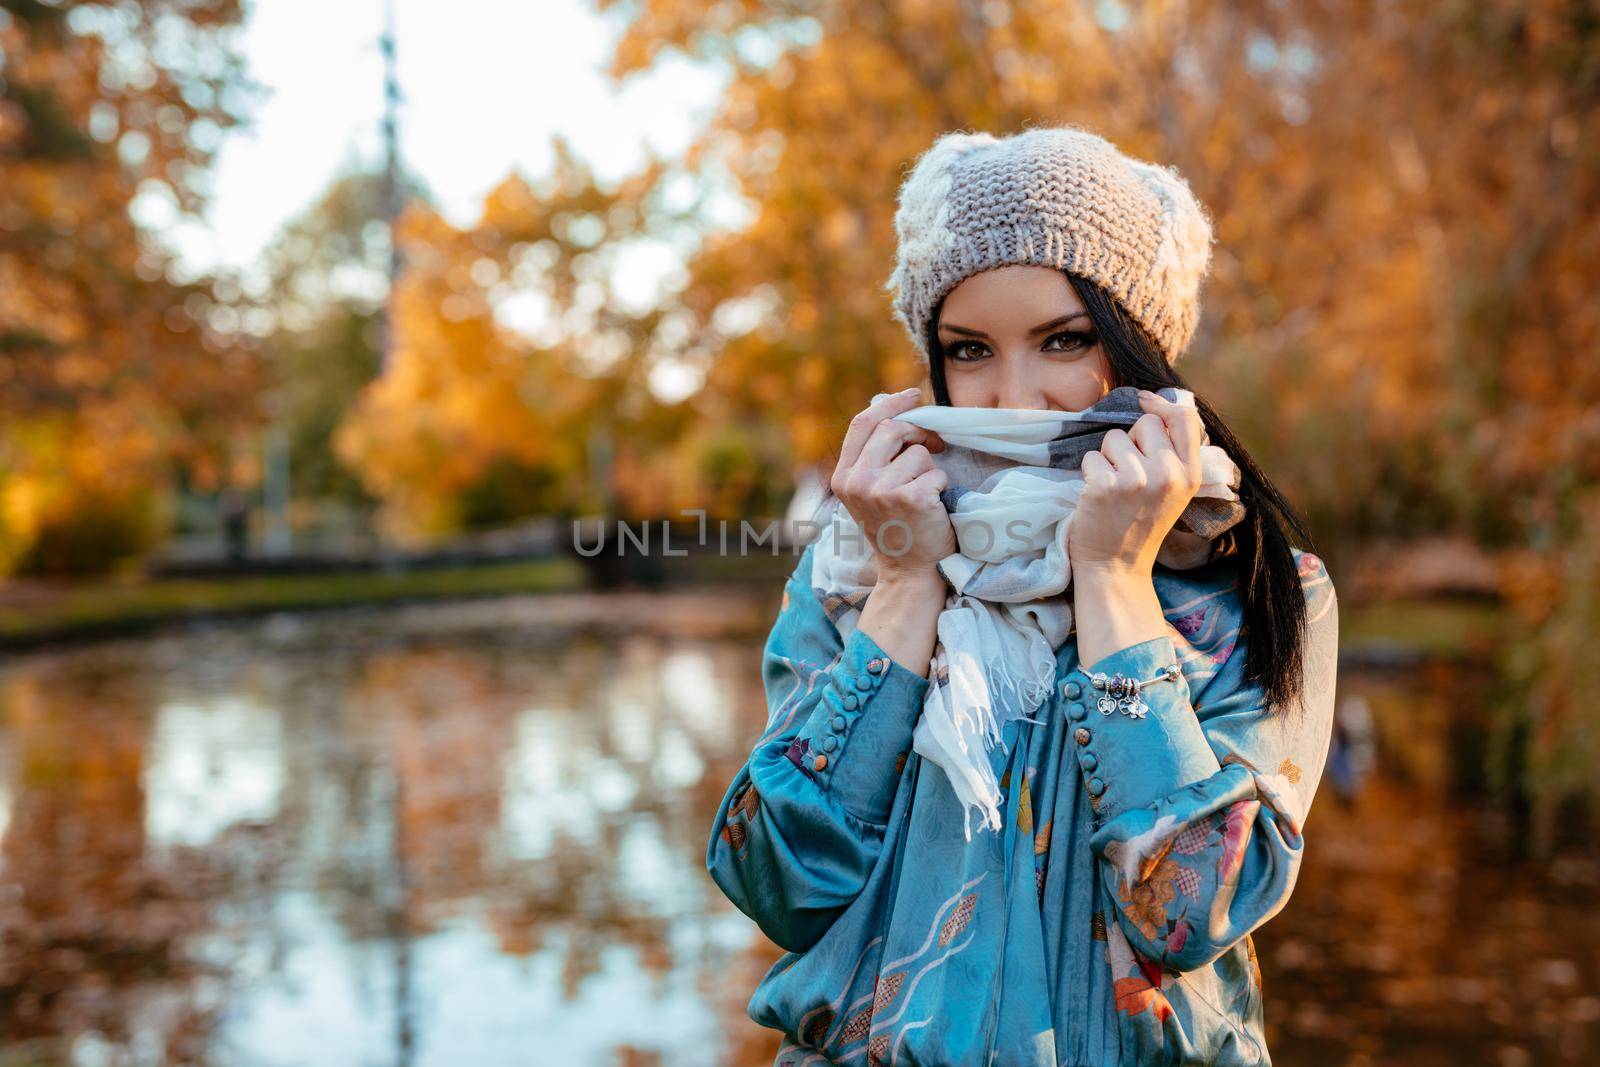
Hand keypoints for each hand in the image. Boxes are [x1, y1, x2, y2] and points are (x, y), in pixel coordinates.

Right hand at [830, 387, 954, 578]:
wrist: (908, 570)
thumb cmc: (896, 525)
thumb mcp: (870, 490)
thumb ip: (873, 455)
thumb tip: (894, 410)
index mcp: (843, 477)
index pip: (862, 423)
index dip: (890, 404)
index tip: (912, 395)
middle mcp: (857, 482)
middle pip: (892, 429)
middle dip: (919, 431)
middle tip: (936, 444)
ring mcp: (882, 490)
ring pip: (918, 451)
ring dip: (930, 467)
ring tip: (924, 491)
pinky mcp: (910, 498)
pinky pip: (936, 471)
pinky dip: (941, 485)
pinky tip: (932, 506)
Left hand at [1069, 389, 1204, 578]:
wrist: (1115, 567)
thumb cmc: (1140, 524)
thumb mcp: (1173, 491)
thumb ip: (1172, 453)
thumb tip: (1158, 403)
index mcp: (1190, 475)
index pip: (1185, 419)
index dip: (1163, 404)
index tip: (1144, 399)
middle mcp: (1168, 474)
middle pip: (1145, 423)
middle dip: (1131, 441)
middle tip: (1129, 474)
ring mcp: (1136, 479)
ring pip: (1114, 437)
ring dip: (1108, 458)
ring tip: (1114, 489)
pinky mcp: (1105, 485)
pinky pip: (1091, 456)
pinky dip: (1089, 472)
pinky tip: (1097, 496)